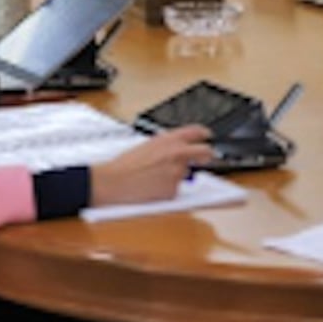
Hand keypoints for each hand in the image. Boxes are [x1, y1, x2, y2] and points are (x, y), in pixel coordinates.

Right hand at [91, 125, 214, 206]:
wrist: (115, 181)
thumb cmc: (126, 164)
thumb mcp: (148, 145)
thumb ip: (166, 145)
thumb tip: (179, 149)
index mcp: (169, 139)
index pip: (196, 131)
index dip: (204, 133)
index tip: (207, 137)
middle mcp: (177, 154)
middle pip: (205, 152)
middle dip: (207, 154)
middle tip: (205, 157)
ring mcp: (177, 172)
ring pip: (185, 173)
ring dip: (175, 175)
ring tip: (154, 176)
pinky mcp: (174, 190)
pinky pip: (175, 189)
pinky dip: (167, 189)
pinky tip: (152, 186)